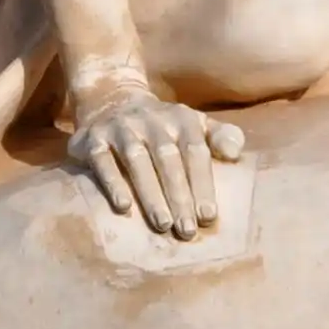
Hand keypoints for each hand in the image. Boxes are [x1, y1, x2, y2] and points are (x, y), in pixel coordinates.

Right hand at [68, 78, 245, 240]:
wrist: (111, 97)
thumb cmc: (164, 126)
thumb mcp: (195, 124)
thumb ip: (222, 137)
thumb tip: (235, 154)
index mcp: (181, 118)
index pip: (195, 152)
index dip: (203, 183)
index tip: (208, 217)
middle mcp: (152, 120)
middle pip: (168, 159)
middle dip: (179, 195)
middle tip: (187, 231)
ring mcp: (121, 127)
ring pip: (137, 160)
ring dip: (150, 193)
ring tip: (162, 224)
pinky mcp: (93, 138)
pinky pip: (102, 161)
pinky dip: (112, 183)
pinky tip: (123, 207)